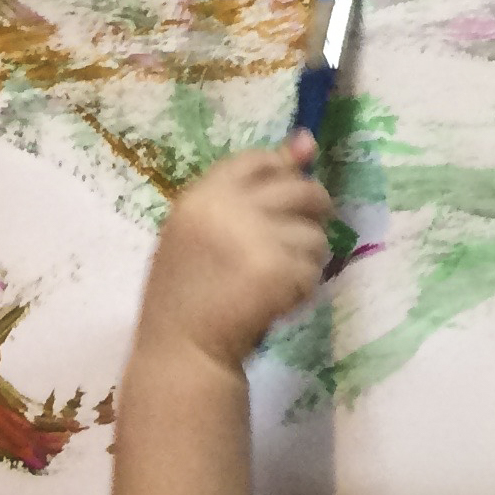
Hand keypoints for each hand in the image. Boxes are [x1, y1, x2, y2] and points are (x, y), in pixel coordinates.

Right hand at [132, 136, 333, 370]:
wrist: (179, 353)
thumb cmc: (187, 295)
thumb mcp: (201, 233)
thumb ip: (248, 189)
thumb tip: (308, 140)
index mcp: (200, 197)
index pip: (257, 161)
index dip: (282, 172)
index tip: (291, 187)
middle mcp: (227, 209)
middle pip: (300, 189)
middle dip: (311, 212)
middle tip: (298, 239)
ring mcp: (254, 238)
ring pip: (314, 232)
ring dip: (307, 257)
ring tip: (278, 281)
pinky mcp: (277, 269)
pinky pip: (313, 268)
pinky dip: (304, 288)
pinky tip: (279, 302)